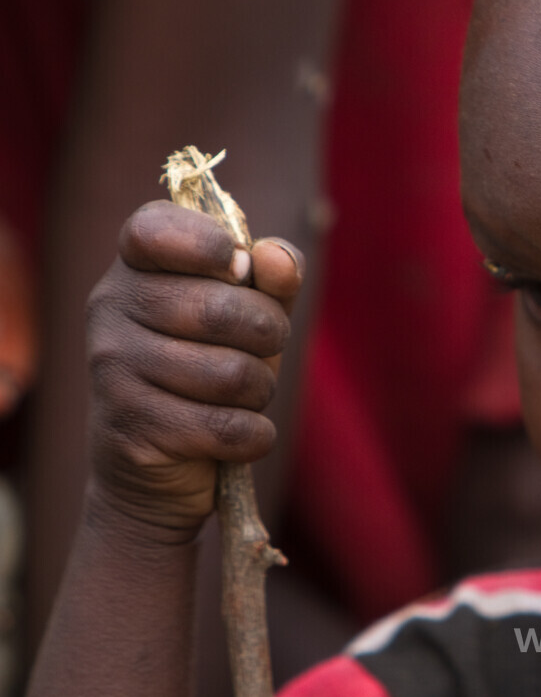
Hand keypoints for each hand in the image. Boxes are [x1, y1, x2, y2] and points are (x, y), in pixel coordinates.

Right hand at [85, 201, 302, 543]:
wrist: (157, 468)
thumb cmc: (213, 363)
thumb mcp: (252, 312)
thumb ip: (274, 277)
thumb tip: (275, 258)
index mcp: (135, 265)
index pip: (154, 229)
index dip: (208, 243)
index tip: (238, 267)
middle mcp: (109, 309)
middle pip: (221, 309)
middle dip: (270, 334)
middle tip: (264, 347)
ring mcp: (111, 369)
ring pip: (231, 375)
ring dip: (261, 389)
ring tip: (245, 393)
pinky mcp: (128, 429)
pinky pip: (226, 427)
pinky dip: (255, 434)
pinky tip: (241, 433)